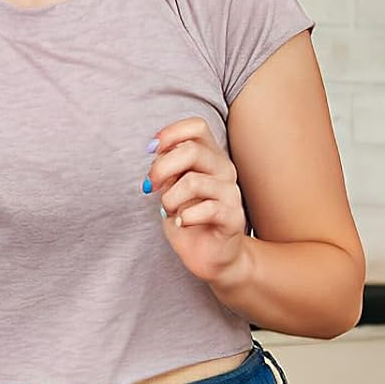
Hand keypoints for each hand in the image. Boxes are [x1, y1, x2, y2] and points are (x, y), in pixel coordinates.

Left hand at [144, 116, 252, 288]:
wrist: (211, 257)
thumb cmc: (189, 218)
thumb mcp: (171, 188)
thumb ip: (167, 167)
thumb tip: (154, 148)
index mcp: (210, 156)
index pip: (197, 127)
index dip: (171, 133)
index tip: (151, 149)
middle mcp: (224, 170)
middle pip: (192, 150)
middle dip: (162, 167)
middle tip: (150, 186)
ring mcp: (231, 193)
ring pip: (193, 181)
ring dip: (171, 198)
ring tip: (170, 211)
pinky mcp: (234, 218)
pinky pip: (207, 209)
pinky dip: (186, 217)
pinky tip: (181, 223)